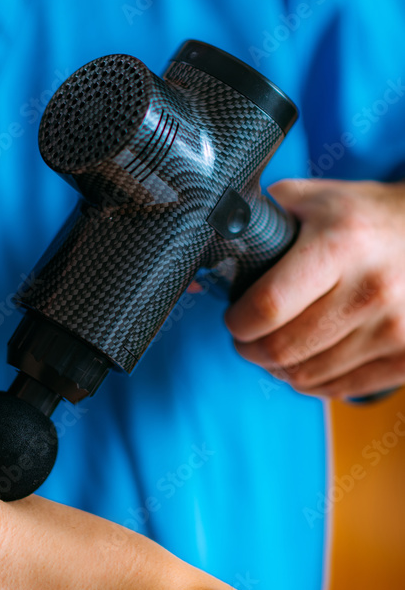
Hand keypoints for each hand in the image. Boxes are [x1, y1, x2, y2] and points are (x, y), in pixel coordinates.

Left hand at [224, 178, 404, 398]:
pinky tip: (309, 358)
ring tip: (278, 345)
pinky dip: (312, 381)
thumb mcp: (310, 200)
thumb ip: (257, 221)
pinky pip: (338, 389)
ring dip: (279, 367)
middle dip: (250, 349)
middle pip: (282, 349)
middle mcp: (370, 290)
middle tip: (247, 337)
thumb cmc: (362, 218)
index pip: (267, 306)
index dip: (237, 322)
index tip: (234, 317)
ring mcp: (394, 328)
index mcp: (340, 245)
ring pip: (305, 375)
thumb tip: (204, 252)